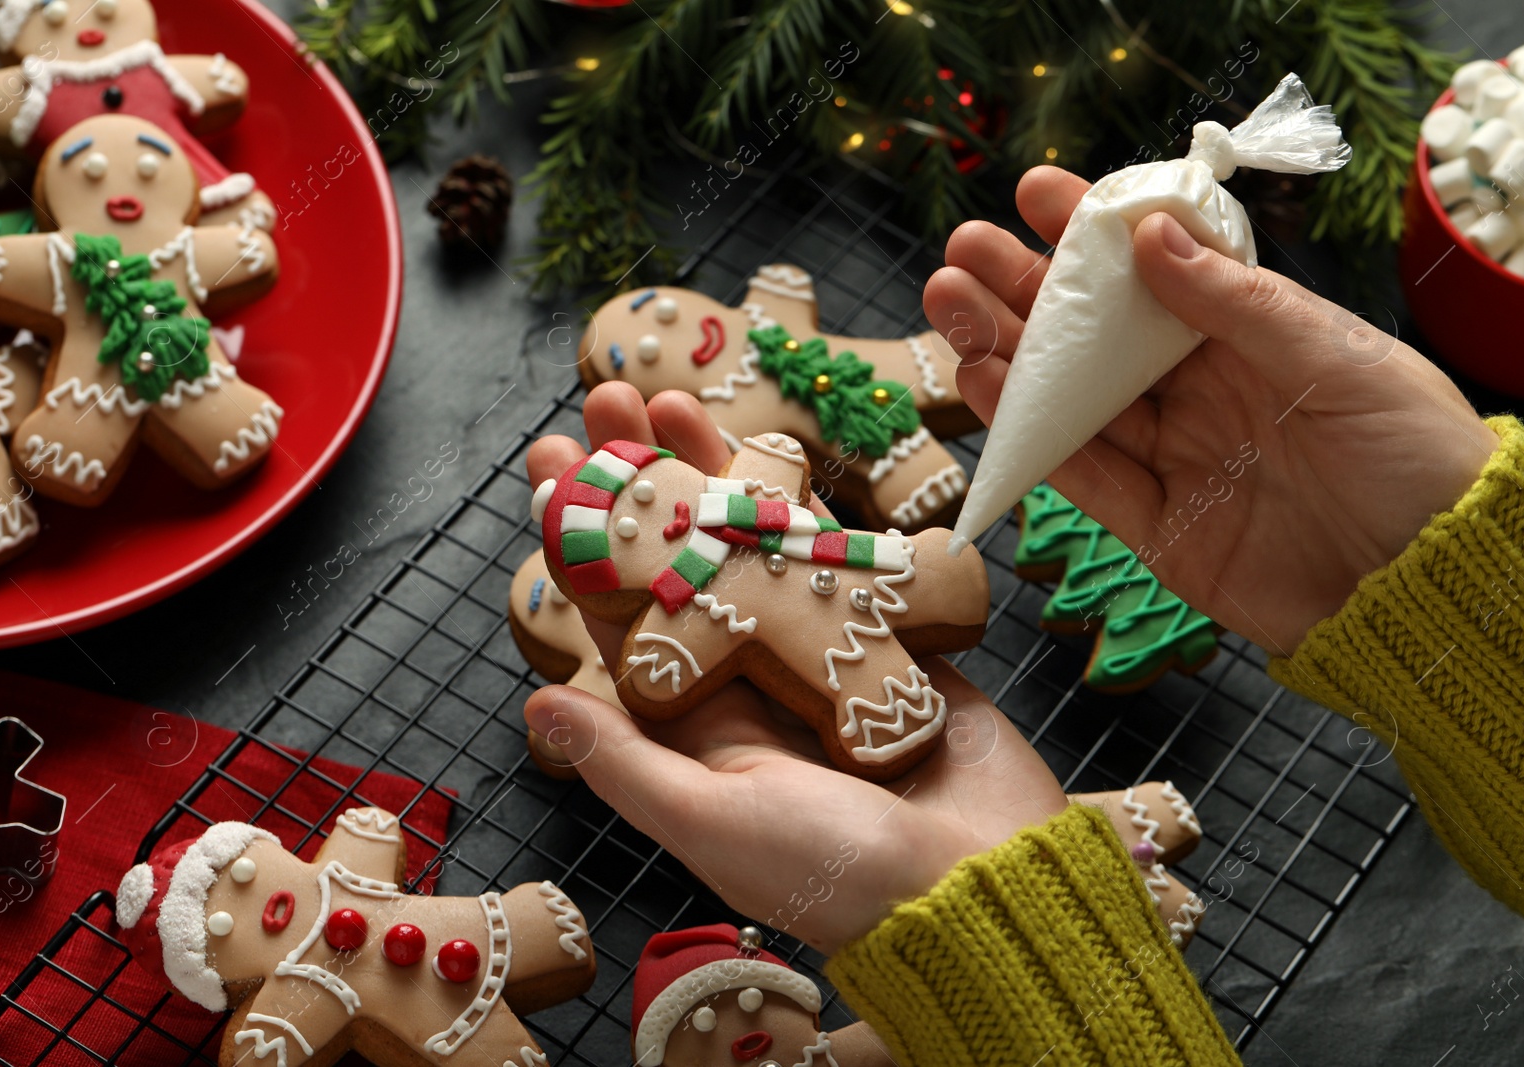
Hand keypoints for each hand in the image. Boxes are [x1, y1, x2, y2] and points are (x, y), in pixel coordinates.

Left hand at [523, 382, 1076, 953]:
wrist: (987, 880)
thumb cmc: (842, 871)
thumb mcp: (717, 820)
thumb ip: (630, 763)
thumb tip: (536, 704)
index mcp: (696, 731)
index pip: (622, 617)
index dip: (585, 540)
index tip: (552, 467)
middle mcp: (749, 684)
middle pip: (681, 564)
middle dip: (643, 484)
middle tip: (605, 399)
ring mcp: (819, 655)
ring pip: (754, 545)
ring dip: (716, 472)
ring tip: (673, 398)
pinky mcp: (889, 636)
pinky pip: (840, 555)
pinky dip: (809, 502)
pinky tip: (776, 445)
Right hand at [926, 167, 1500, 652]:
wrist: (1426, 589)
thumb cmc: (1411, 459)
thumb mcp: (1338, 361)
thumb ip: (1238, 304)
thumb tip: (1152, 233)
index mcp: (1253, 338)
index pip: (1160, 272)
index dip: (1098, 233)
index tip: (1038, 193)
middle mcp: (1203, 391)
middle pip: (1097, 334)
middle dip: (1026, 288)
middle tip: (963, 250)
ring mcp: (1174, 457)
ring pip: (1073, 397)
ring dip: (1006, 351)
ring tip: (947, 306)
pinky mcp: (1153, 525)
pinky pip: (1080, 472)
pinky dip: (1029, 430)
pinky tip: (983, 383)